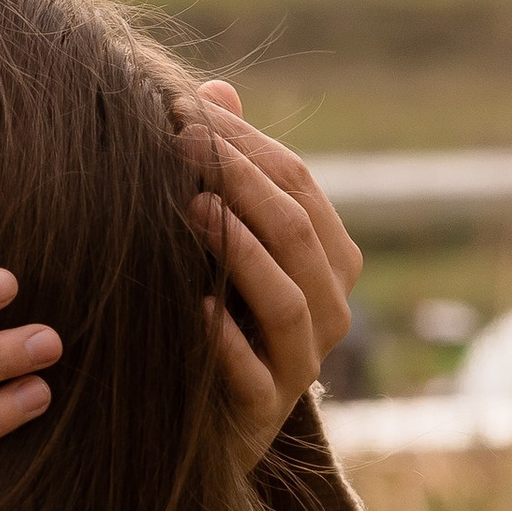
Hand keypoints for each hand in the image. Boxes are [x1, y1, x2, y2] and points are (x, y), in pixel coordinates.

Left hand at [181, 82, 362, 466]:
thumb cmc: (218, 310)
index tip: (184, 110)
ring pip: (288, 297)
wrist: (207, 420)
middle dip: (240, 180)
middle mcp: (330, 308)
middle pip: (297, 231)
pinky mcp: (266, 410)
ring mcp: (302, 362)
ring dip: (240, 249)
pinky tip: (192, 306)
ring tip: (190, 205)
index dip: (246, 145)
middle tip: (181, 141)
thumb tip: (216, 90)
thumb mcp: (222, 238)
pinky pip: (254, 372)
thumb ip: (228, 170)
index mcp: (330, 259)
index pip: (300, 185)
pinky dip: (225, 339)